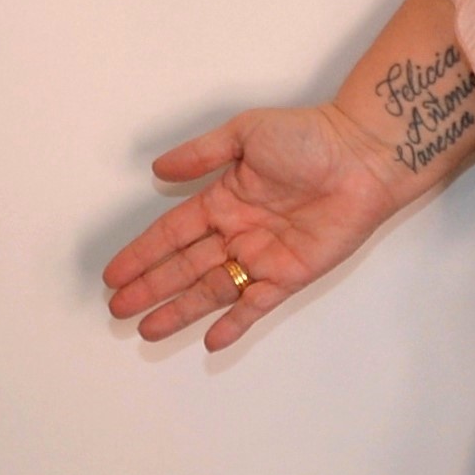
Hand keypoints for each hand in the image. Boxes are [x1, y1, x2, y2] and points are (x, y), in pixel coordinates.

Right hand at [103, 105, 398, 350]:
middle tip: (118, 308)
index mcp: (223, 199)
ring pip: (211, 290)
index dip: (142, 253)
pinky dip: (233, 323)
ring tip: (147, 329)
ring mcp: (262, 256)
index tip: (114, 274)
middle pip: (183, 267)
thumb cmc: (307, 137)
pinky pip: (256, 304)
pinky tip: (209, 340)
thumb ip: (200, 155)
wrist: (361, 156)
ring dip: (179, 310)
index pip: (171, 233)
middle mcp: (237, 232)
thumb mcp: (244, 133)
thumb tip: (157, 171)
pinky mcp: (290, 275)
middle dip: (150, 287)